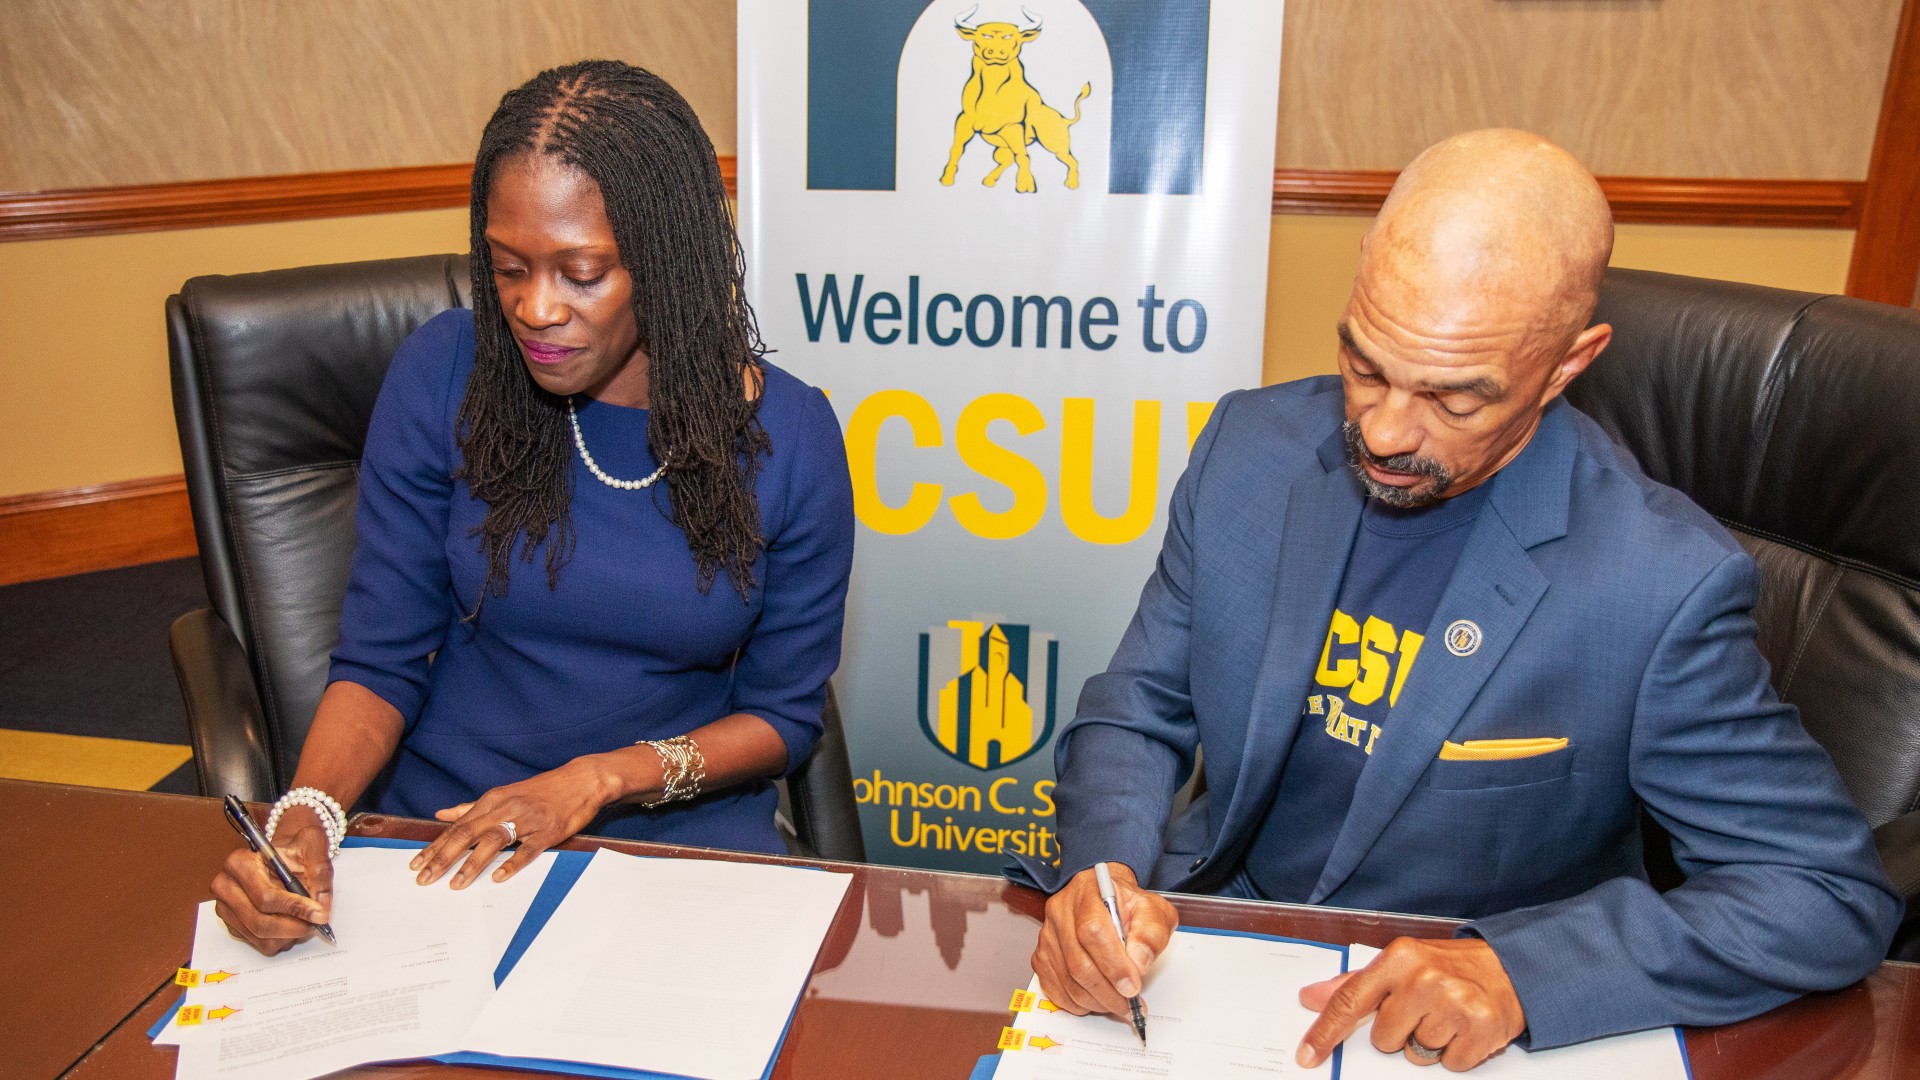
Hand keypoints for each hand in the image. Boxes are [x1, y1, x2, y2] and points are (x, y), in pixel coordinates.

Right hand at [209, 807, 333, 955]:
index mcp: (239, 862)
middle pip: (259, 921)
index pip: (265, 896)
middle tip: (317, 924)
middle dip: (293, 927)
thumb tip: (321, 905)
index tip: (319, 914)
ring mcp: (226, 907)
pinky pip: (258, 943)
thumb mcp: (313, 845)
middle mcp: (226, 886)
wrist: (283, 855)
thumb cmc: (295, 847)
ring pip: (260, 936)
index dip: (294, 908)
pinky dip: (281, 939)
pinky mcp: (232, 923)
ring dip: (289, 935)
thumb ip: (320, 872)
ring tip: (307, 922)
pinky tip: (293, 924)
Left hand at [411, 757, 616, 888]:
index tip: (416, 864)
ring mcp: (528, 820)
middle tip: (425, 878)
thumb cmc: (541, 790)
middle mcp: (506, 808)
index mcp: (493, 800)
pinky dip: (512, 864)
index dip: (436, 846)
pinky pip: (527, 849)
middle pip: (468, 833)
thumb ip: (471, 807)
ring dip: (472, 863)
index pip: (457, 826)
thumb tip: (442, 813)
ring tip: (455, 883)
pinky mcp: (549, 831)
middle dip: (444, 857)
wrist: (581, 780)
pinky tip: (498, 878)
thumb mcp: (504, 794)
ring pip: (493, 842)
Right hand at [1031, 864, 1178, 1016]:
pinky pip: (1056, 990)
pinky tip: (1098, 999)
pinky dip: (1080, 1004)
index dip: (1113, 965)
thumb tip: (1138, 963)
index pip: (1092, 931)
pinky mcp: (1042, 956)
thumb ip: (1151, 933)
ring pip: (1068, 981)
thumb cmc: (1128, 905)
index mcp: (1087, 891)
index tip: (1133, 986)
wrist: (1107, 901)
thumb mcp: (1153, 909)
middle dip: (1109, 992)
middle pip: (1078, 963)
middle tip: (1131, 1003)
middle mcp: (1060, 911)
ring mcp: (1047, 936)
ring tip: (1119, 1003)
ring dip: (1097, 1001)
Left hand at [1297, 937, 1525, 1070]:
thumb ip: (1353, 984)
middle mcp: (1425, 978)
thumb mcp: (1399, 964)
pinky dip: (1455, 1053)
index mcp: (1399, 959)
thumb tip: (1310, 997)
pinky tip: (1464, 1029)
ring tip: (1446, 1017)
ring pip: (1416, 1054)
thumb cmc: (1447, 967)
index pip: (1350, 1001)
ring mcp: (1455, 1003)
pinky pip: (1449, 1064)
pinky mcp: (1482, 1027)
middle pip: (1384, 1038)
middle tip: (1423, 1011)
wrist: (1510, 967)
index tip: (1307, 1055)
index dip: (1325, 1032)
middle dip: (1400, 1033)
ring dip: (1428, 1043)